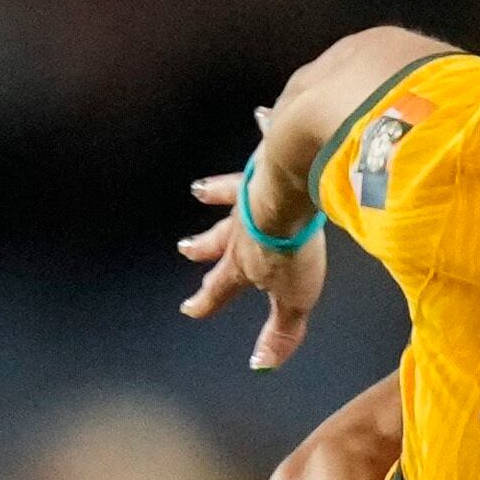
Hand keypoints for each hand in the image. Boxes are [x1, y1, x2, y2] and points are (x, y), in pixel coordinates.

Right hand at [177, 140, 330, 370]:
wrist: (292, 185)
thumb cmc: (294, 244)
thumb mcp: (293, 298)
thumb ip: (280, 332)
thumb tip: (260, 366)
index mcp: (247, 258)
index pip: (222, 286)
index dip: (207, 301)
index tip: (190, 309)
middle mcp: (245, 222)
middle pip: (221, 238)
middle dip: (204, 247)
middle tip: (184, 248)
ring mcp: (256, 187)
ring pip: (232, 192)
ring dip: (217, 192)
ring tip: (198, 190)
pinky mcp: (275, 154)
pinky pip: (268, 137)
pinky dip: (266, 126)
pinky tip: (262, 112)